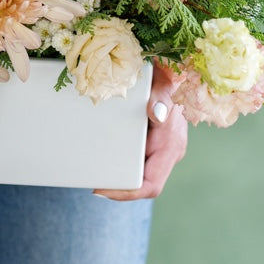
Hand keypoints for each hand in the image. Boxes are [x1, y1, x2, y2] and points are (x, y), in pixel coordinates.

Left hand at [93, 62, 186, 199]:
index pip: (151, 185)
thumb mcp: (164, 84)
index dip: (128, 192)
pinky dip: (119, 160)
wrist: (172, 71)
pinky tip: (101, 156)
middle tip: (92, 183)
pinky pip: (134, 157)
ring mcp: (158, 147)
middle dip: (118, 186)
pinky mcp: (149, 140)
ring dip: (117, 174)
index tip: (102, 190)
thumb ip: (161, 97)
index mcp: (171, 146)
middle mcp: (166, 152)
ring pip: (137, 171)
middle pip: (141, 182)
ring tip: (92, 172)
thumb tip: (157, 113)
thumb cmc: (168, 77)